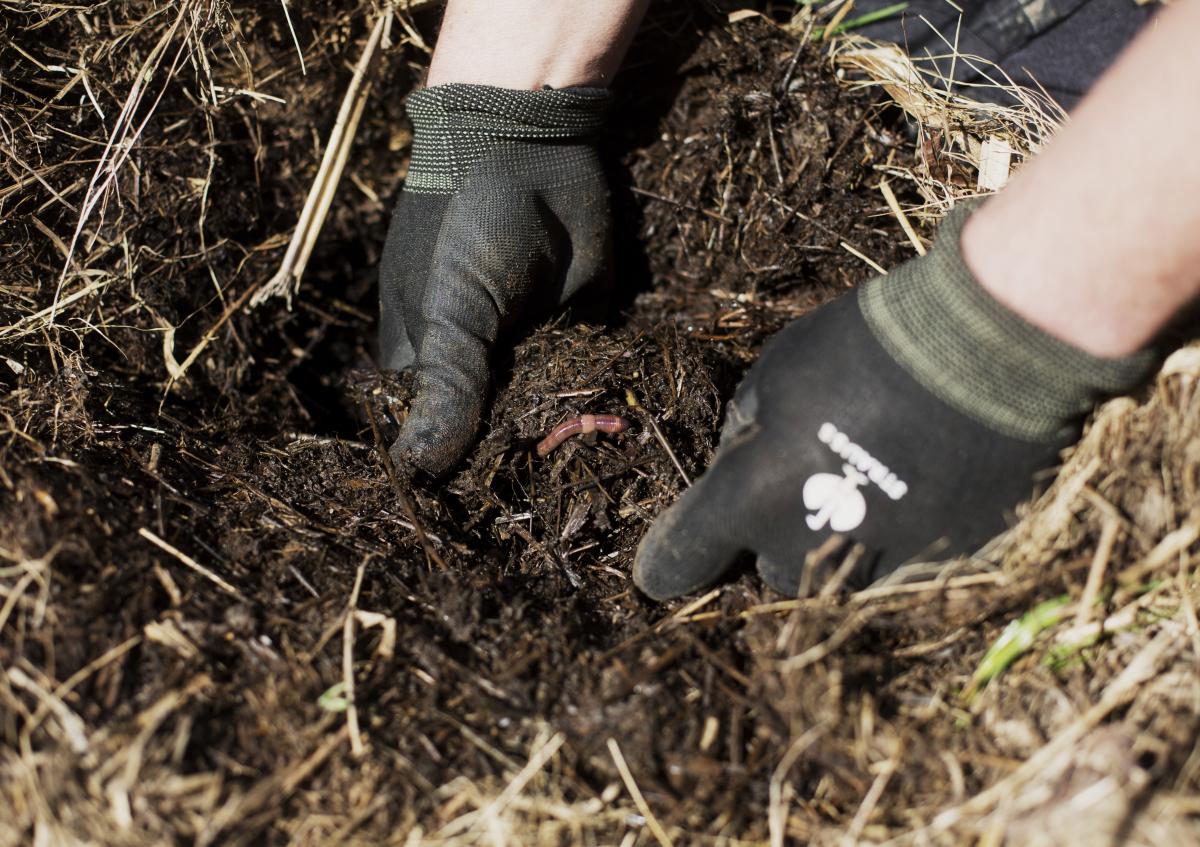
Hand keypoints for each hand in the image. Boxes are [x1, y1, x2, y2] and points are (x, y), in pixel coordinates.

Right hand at [378, 84, 610, 474]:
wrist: (532, 143)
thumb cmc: (467, 224)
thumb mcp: (450, 307)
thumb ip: (447, 385)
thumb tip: (418, 472)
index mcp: (427, 360)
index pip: (437, 435)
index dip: (457, 467)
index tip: (481, 506)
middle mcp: (477, 361)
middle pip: (497, 430)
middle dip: (523, 453)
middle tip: (550, 473)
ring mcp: (529, 346)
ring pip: (548, 410)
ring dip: (569, 431)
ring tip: (590, 445)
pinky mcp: (579, 329)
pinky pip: (590, 377)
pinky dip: (604, 398)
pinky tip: (617, 422)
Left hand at [633, 205, 1154, 600]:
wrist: (992, 348)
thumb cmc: (867, 347)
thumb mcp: (776, 372)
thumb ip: (743, 434)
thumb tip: (739, 465)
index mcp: (753, 498)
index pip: (681, 561)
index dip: (668, 563)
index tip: (664, 566)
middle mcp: (809, 548)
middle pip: (769, 576)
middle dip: (772, 540)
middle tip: (798, 485)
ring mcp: (880, 565)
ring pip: (836, 582)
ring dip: (834, 547)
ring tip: (863, 484)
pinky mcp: (944, 565)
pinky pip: (901, 570)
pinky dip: (898, 539)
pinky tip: (917, 486)